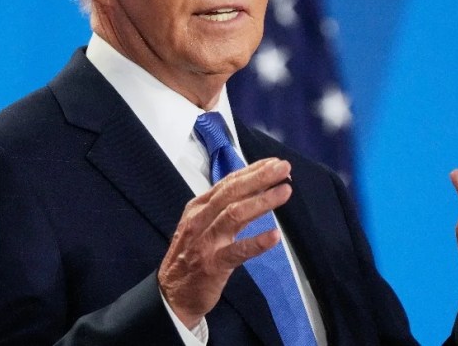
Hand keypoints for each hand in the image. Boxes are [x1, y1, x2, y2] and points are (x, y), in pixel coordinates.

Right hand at [158, 158, 291, 328]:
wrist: (173, 295)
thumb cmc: (192, 256)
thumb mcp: (202, 225)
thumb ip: (225, 208)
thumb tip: (256, 188)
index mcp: (198, 207)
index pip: (228, 183)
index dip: (252, 170)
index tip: (274, 162)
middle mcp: (200, 219)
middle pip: (232, 193)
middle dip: (259, 178)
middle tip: (284, 168)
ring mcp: (205, 242)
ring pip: (234, 215)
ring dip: (261, 202)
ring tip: (284, 192)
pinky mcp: (212, 265)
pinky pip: (237, 252)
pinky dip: (256, 242)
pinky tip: (274, 236)